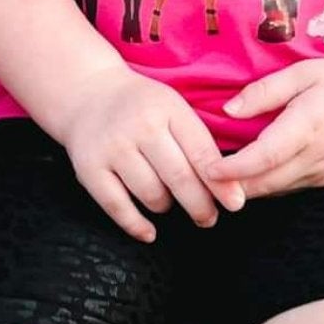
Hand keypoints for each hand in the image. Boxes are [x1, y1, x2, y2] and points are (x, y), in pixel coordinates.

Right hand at [57, 66, 245, 241]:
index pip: (201, 153)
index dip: (222, 185)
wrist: (88, 92)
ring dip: (167, 206)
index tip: (235, 204)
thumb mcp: (174, 109)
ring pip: (152, 196)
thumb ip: (200, 145)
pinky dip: (137, 225)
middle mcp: (139, 126)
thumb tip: (232, 193)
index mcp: (166, 107)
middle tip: (208, 217)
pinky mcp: (89, 168)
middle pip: (179, 178)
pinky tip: (149, 231)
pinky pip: (118, 207)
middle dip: (200, 205)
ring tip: (169, 199)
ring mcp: (112, 147)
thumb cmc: (141, 106)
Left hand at [210, 52, 323, 198]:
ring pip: (280, 190)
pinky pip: (294, 187)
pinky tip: (252, 177)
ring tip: (219, 183)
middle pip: (267, 183)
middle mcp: (317, 156)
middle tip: (200, 183)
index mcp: (307, 126)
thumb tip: (229, 110)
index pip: (264, 157)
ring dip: (250, 190)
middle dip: (233, 188)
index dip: (233, 169)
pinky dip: (271, 185)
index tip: (206, 170)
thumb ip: (264, 92)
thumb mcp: (301, 74)